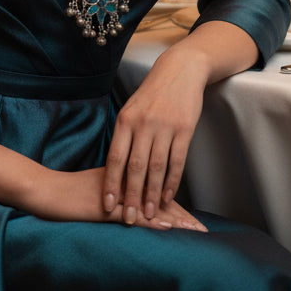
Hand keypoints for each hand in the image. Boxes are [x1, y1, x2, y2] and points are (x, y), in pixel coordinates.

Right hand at [26, 167, 205, 231]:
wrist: (48, 190)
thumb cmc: (72, 188)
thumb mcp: (101, 183)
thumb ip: (120, 184)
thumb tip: (136, 193)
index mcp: (127, 174)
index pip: (157, 188)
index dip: (176, 203)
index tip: (194, 217)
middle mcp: (126, 181)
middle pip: (160, 198)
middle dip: (183, 215)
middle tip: (203, 229)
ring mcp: (118, 194)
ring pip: (151, 205)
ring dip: (175, 220)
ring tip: (194, 230)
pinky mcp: (107, 207)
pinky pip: (134, 214)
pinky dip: (152, 221)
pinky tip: (167, 227)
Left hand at [103, 41, 207, 223]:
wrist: (180, 71)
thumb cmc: (152, 94)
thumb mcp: (131, 109)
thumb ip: (124, 136)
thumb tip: (115, 169)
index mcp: (125, 120)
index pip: (115, 158)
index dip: (110, 184)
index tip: (107, 205)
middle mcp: (143, 124)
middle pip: (135, 168)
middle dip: (131, 196)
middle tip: (128, 219)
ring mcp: (164, 127)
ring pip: (156, 168)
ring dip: (152, 194)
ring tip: (149, 214)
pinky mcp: (184, 130)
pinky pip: (177, 161)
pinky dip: (172, 182)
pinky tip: (167, 196)